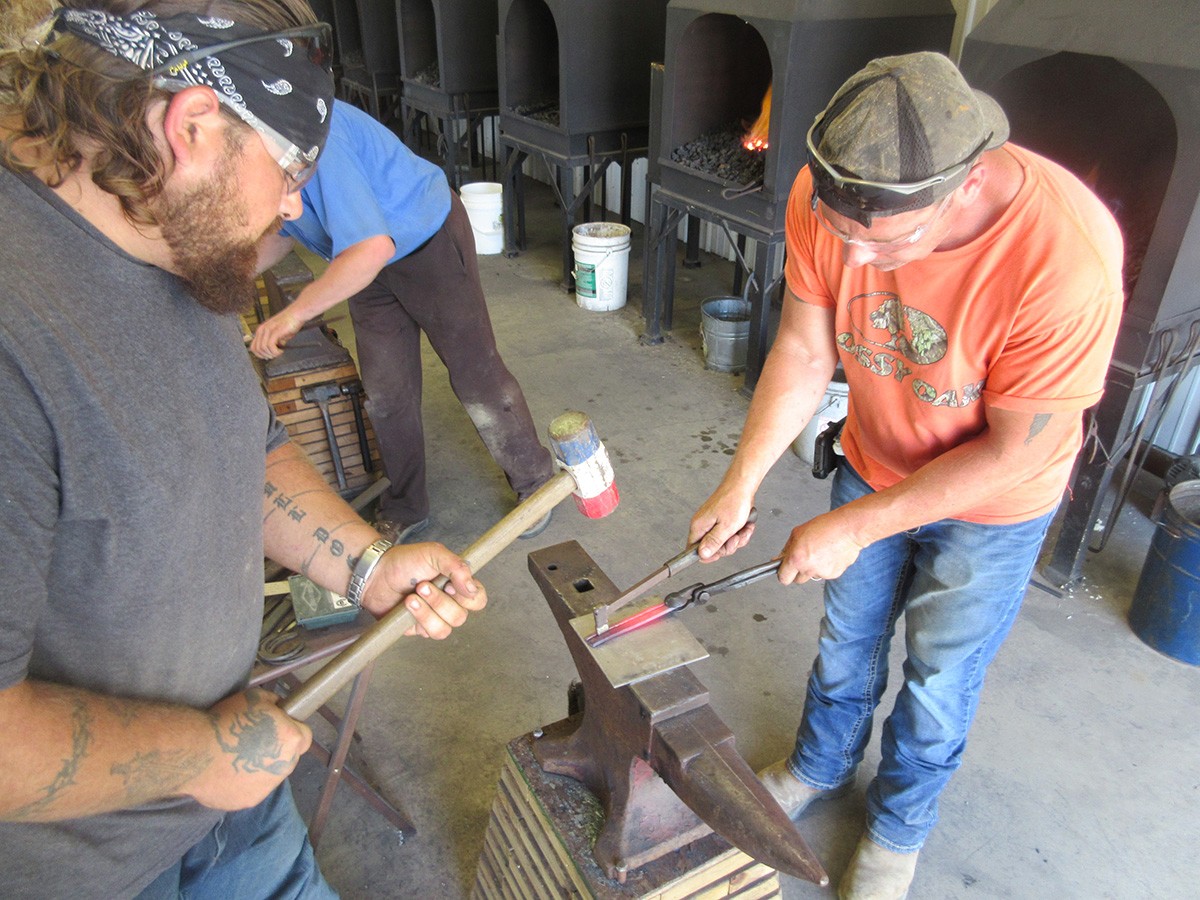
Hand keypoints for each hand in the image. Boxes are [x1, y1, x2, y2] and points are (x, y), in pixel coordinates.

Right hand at [187, 689, 311, 810]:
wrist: (196, 753)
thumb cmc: (226, 721)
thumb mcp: (255, 697)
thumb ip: (275, 704)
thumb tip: (280, 709)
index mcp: (291, 740)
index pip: (305, 737)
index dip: (293, 730)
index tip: (278, 727)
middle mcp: (285, 767)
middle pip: (289, 758)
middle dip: (277, 750)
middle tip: (255, 742)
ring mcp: (267, 787)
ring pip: (270, 776)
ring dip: (261, 767)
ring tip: (237, 758)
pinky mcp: (249, 801)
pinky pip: (252, 790)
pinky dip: (244, 783)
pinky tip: (227, 772)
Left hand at [249, 310, 303, 358]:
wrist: (296, 314)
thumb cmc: (289, 322)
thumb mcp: (278, 333)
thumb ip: (273, 341)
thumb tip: (273, 351)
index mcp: (261, 330)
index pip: (253, 347)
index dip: (259, 355)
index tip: (267, 356)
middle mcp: (262, 329)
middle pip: (257, 349)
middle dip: (266, 355)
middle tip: (275, 355)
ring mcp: (268, 330)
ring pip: (263, 348)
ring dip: (271, 354)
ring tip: (279, 352)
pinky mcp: (275, 331)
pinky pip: (270, 346)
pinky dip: (275, 351)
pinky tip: (281, 350)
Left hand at [362, 542, 487, 636]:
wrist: (376, 573)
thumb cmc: (405, 561)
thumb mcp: (434, 554)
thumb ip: (457, 567)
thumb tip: (472, 588)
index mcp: (458, 585)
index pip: (478, 599)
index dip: (467, 597)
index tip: (450, 585)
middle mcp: (449, 603)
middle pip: (460, 616)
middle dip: (439, 601)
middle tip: (422, 586)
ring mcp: (434, 617)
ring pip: (445, 629)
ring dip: (427, 612)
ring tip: (411, 597)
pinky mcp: (418, 628)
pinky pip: (428, 633)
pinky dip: (418, 619)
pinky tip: (406, 606)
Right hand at [688, 488, 756, 562]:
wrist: (742, 485)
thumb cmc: (734, 501)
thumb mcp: (726, 527)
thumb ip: (713, 542)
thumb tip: (702, 554)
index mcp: (699, 526)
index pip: (695, 550)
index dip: (710, 555)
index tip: (722, 551)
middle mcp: (703, 525)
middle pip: (712, 548)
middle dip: (728, 545)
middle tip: (735, 537)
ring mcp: (712, 522)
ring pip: (723, 541)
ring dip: (737, 538)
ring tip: (742, 528)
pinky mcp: (720, 520)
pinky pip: (729, 533)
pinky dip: (739, 531)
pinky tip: (744, 525)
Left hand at [777, 510, 863, 583]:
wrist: (848, 529)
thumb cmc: (826, 527)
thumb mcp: (798, 532)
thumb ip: (787, 548)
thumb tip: (781, 558)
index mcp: (796, 558)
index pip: (783, 578)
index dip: (783, 574)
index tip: (784, 571)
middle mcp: (808, 568)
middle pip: (797, 580)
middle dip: (798, 572)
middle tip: (803, 559)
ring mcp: (821, 573)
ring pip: (812, 575)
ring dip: (813, 568)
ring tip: (819, 552)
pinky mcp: (833, 574)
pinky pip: (825, 574)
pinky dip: (825, 567)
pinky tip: (829, 554)